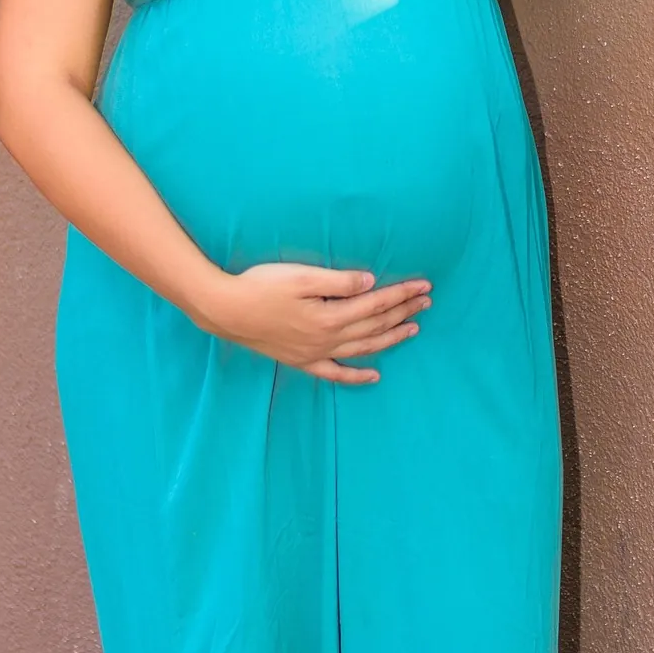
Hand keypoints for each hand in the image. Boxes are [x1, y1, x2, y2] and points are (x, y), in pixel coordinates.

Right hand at [191, 262, 432, 383]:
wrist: (226, 310)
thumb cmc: (262, 286)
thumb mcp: (301, 276)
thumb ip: (338, 281)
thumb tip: (371, 282)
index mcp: (330, 316)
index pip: (375, 303)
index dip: (402, 294)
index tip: (424, 285)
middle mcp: (327, 339)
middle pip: (374, 325)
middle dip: (403, 312)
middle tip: (427, 301)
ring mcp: (315, 354)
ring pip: (363, 349)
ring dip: (390, 338)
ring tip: (413, 328)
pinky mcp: (302, 361)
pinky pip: (336, 373)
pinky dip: (357, 376)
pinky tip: (375, 376)